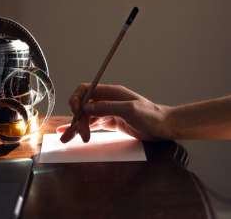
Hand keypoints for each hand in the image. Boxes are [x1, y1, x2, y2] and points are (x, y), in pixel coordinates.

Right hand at [57, 84, 171, 142]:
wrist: (165, 126)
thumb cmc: (151, 115)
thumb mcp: (129, 110)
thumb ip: (107, 107)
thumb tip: (86, 108)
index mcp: (111, 92)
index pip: (85, 90)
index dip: (76, 100)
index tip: (75, 113)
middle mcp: (107, 100)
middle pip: (84, 106)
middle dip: (77, 119)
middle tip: (76, 135)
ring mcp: (109, 111)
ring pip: (87, 117)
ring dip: (77, 126)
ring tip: (66, 138)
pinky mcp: (112, 122)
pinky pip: (94, 124)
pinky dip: (84, 129)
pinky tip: (75, 134)